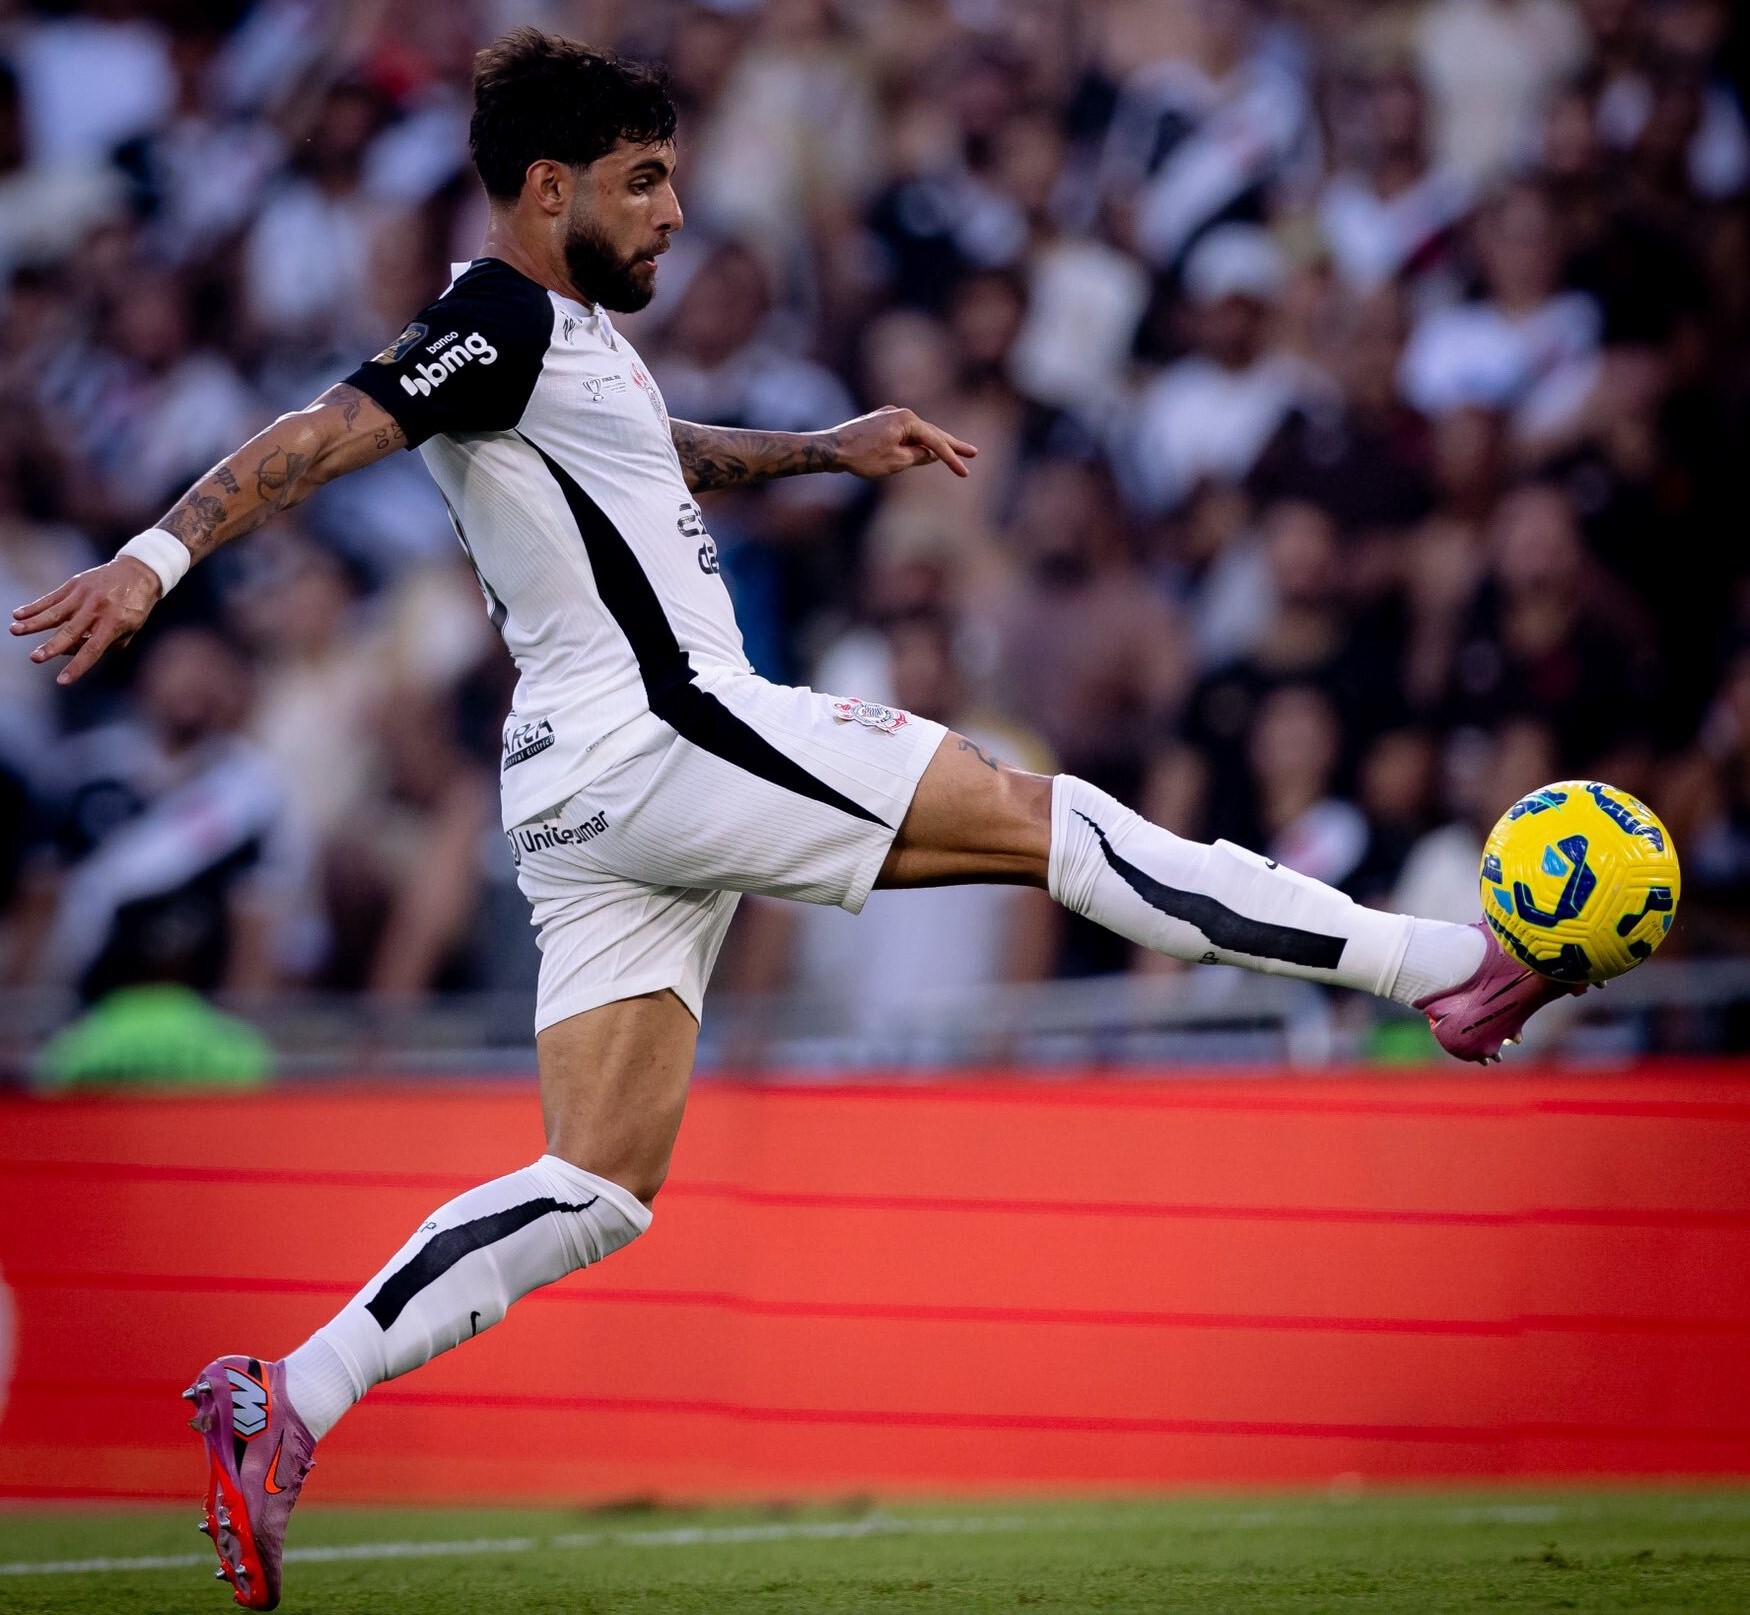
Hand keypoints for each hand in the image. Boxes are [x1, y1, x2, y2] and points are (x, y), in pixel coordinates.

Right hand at [10, 556, 162, 683]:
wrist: (139, 572)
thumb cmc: (135, 607)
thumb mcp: (130, 629)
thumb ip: (105, 644)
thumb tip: (71, 652)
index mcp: (114, 623)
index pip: (93, 649)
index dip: (77, 666)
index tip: (62, 681)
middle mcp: (97, 609)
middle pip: (70, 632)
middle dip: (51, 647)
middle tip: (34, 658)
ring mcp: (84, 595)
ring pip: (55, 612)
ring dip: (34, 623)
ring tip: (14, 630)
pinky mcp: (75, 584)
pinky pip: (52, 597)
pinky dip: (34, 606)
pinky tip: (18, 614)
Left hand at [828, 405, 977, 479]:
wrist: (829, 449)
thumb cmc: (861, 457)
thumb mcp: (896, 462)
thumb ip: (918, 457)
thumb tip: (930, 454)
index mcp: (907, 419)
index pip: (936, 442)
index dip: (951, 459)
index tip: (964, 473)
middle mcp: (899, 412)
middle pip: (931, 431)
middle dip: (951, 444)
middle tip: (973, 453)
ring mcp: (887, 415)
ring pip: (916, 432)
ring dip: (932, 444)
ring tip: (951, 453)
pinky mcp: (877, 422)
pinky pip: (901, 433)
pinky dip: (913, 442)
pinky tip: (919, 449)